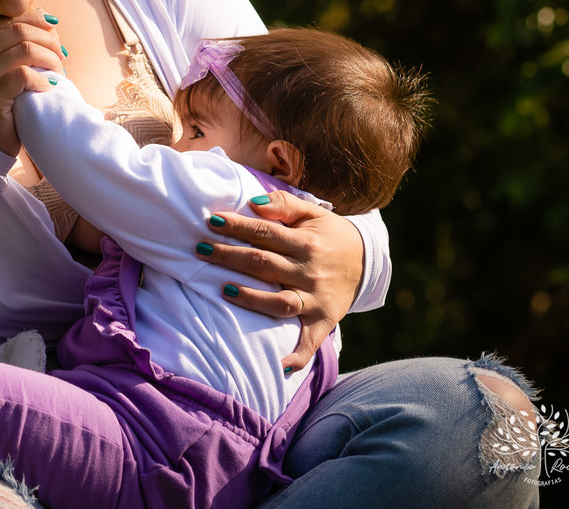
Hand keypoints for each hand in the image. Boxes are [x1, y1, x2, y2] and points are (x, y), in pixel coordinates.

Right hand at [0, 10, 63, 155]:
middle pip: (19, 29)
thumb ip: (10, 47)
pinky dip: (43, 79)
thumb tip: (48, 20)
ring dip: (50, 59)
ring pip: (25, 49)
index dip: (37, 20)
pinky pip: (24, 75)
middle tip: (61, 56)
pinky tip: (50, 87)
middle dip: (48, 40)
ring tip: (59, 72)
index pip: (8, 18)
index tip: (55, 32)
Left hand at [196, 189, 364, 371]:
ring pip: (280, 302)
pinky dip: (296, 356)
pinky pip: (310, 342)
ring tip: (223, 289)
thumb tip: (253, 203)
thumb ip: (283, 205)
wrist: (367, 260)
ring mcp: (316, 299)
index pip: (265, 232)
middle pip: (263, 264)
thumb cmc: (329, 234)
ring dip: (250, 298)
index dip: (237, 226)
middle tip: (200, 249)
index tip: (212, 221)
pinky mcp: (323, 321)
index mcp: (306, 242)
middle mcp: (310, 271)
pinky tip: (278, 365)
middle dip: (229, 256)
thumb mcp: (312, 213)